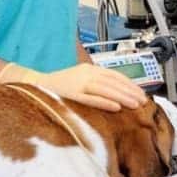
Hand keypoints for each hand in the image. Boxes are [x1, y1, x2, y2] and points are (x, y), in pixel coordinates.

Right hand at [0, 62, 146, 111]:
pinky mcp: (70, 94)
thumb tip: (116, 95)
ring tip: (135, 105)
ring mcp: (78, 83)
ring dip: (122, 97)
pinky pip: (91, 98)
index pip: (114, 75)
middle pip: (113, 82)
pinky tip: (116, 107)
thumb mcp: (79, 81)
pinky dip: (104, 102)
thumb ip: (95, 85)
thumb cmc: (58, 87)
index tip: (141, 93)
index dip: (129, 84)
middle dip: (130, 91)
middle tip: (143, 101)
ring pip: (105, 89)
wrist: (33, 85)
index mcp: (89, 69)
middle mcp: (85, 73)